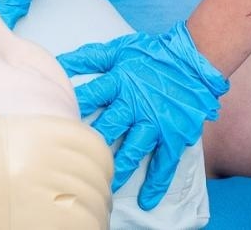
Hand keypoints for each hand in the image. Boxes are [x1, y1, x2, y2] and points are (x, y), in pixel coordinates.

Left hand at [58, 22, 228, 210]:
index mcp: (120, 81)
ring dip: (118, 168)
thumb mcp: (118, 49)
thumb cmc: (152, 53)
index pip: (91, 96)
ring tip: (103, 184)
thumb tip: (57, 62)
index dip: (74, 109)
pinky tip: (147, 200)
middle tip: (74, 160)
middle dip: (92, 144)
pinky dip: (157, 183)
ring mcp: (156, 121)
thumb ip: (88, 58)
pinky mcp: (174, 134)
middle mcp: (136, 103)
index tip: (57, 122)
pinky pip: (166, 162)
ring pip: (134, 149)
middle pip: (109, 127)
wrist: (193, 58)